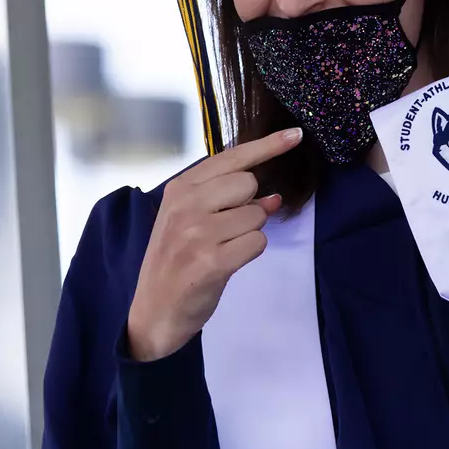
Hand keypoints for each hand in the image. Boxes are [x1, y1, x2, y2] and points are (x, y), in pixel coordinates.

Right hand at [125, 127, 303, 361]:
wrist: (153, 313)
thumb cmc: (176, 263)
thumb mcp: (191, 224)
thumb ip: (229, 204)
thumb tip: (274, 196)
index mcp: (179, 189)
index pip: (231, 158)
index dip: (267, 146)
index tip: (295, 135)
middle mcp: (185, 206)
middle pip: (248, 184)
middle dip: (248, 206)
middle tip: (224, 230)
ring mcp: (197, 233)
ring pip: (256, 215)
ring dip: (248, 234)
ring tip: (220, 250)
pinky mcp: (211, 261)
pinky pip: (257, 242)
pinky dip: (250, 253)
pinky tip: (226, 263)